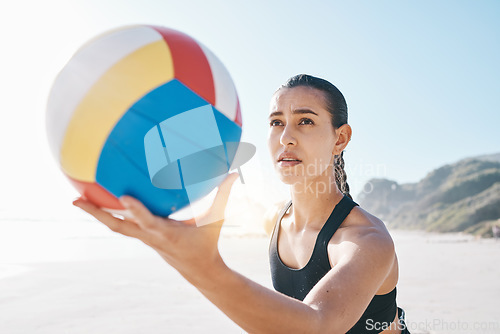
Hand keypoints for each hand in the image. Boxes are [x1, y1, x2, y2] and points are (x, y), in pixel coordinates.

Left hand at [73, 173, 239, 282]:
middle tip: (75, 201)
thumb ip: (223, 195)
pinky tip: (101, 205)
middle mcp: (151, 236)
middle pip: (119, 226)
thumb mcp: (216, 220)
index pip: (148, 221)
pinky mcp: (144, 237)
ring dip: (97, 214)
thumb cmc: (206, 244)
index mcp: (167, 233)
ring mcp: (145, 238)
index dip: (136, 211)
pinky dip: (110, 216)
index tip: (123, 197)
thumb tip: (234, 173)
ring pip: (116, 226)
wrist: (199, 270)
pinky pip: (123, 226)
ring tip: (77, 201)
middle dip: (97, 214)